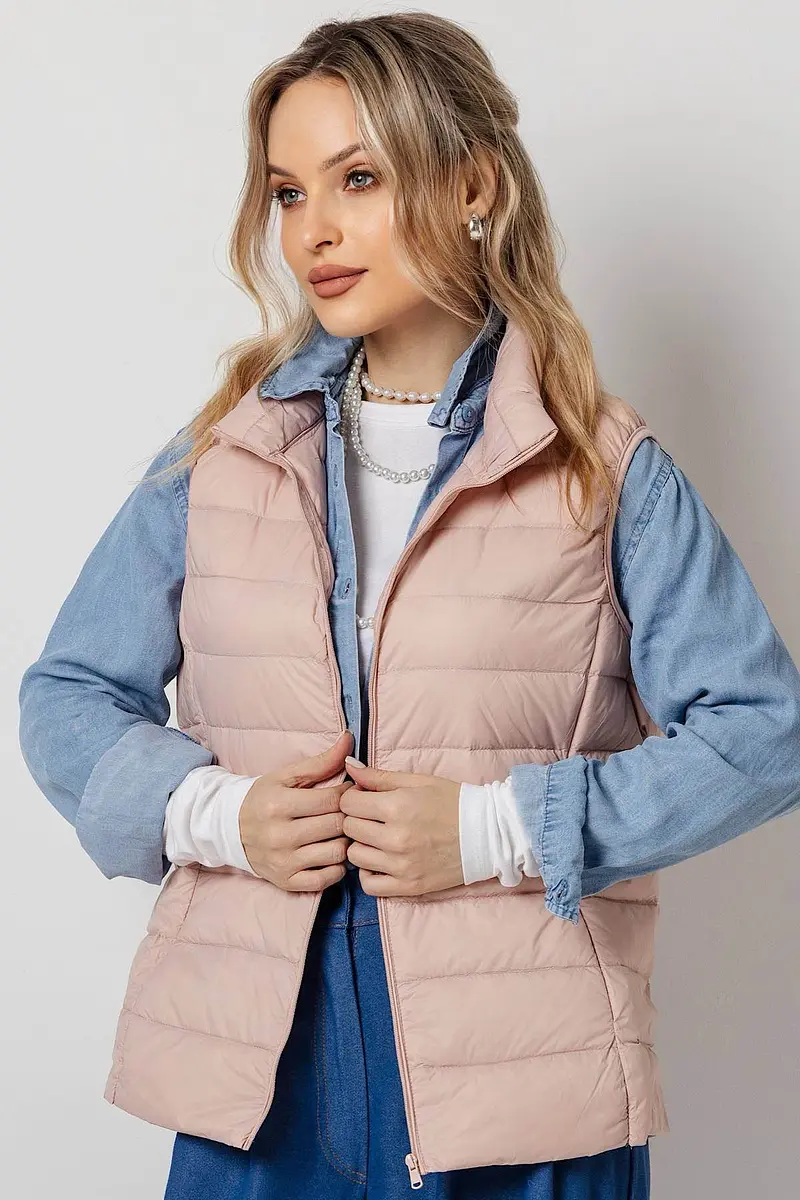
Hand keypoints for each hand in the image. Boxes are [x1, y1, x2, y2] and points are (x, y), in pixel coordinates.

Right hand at [238, 731, 355, 891]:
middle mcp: (279, 836)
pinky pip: (327, 879)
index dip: (349, 794)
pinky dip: (338, 867)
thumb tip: (349, 739)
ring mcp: (284, 862)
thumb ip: (321, 761)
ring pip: (337, 853)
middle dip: (349, 816)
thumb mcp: (286, 776)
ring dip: (346, 841)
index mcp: (278, 805)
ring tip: (341, 831)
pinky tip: (332, 852)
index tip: (350, 791)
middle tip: (350, 811)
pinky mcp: (287, 882)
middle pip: (337, 826)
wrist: (231, 830)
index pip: (332, 800)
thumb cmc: (264, 799)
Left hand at [340, 758, 462, 895]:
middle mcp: (397, 838)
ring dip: (362, 845)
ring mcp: (402, 865)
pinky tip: (380, 861)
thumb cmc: (454, 802)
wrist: (489, 834)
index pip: (348, 804)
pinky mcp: (409, 887)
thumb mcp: (419, 781)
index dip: (353, 798)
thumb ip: (380, 776)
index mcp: (398, 806)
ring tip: (378, 838)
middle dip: (356, 820)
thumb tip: (348, 766)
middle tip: (371, 817)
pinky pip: (369, 885)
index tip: (364, 799)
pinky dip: (369, 873)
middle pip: (349, 829)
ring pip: (355, 856)